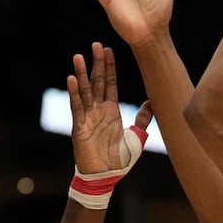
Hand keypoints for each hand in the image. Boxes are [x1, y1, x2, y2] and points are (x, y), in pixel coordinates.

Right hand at [68, 42, 152, 174]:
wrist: (106, 177)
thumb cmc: (119, 160)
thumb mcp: (137, 137)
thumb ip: (143, 120)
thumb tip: (151, 103)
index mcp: (111, 110)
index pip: (110, 83)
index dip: (109, 67)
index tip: (108, 50)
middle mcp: (98, 110)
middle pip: (97, 82)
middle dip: (96, 64)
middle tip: (96, 44)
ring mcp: (87, 117)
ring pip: (84, 91)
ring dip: (81, 74)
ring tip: (78, 56)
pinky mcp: (79, 127)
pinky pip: (76, 107)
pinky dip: (74, 93)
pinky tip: (71, 79)